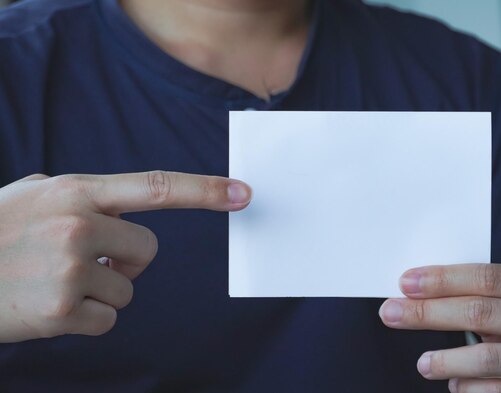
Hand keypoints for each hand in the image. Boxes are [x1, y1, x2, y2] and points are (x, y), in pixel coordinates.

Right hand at [0, 171, 250, 341]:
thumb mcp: (27, 196)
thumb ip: (75, 193)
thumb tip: (117, 203)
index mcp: (76, 191)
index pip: (155, 187)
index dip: (204, 191)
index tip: (243, 193)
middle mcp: (78, 224)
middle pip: (148, 250)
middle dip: (124, 260)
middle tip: (83, 261)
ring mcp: (71, 268)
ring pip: (127, 288)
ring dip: (99, 290)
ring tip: (53, 282)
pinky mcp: (62, 310)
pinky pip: (108, 318)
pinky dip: (86, 318)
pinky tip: (50, 307)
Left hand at [378, 263, 500, 391]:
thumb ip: (489, 295)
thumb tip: (419, 293)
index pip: (488, 277)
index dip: (442, 279)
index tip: (405, 283)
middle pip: (480, 312)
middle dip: (427, 313)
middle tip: (390, 314)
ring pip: (486, 358)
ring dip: (444, 361)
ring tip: (423, 363)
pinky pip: (498, 392)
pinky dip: (469, 388)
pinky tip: (457, 385)